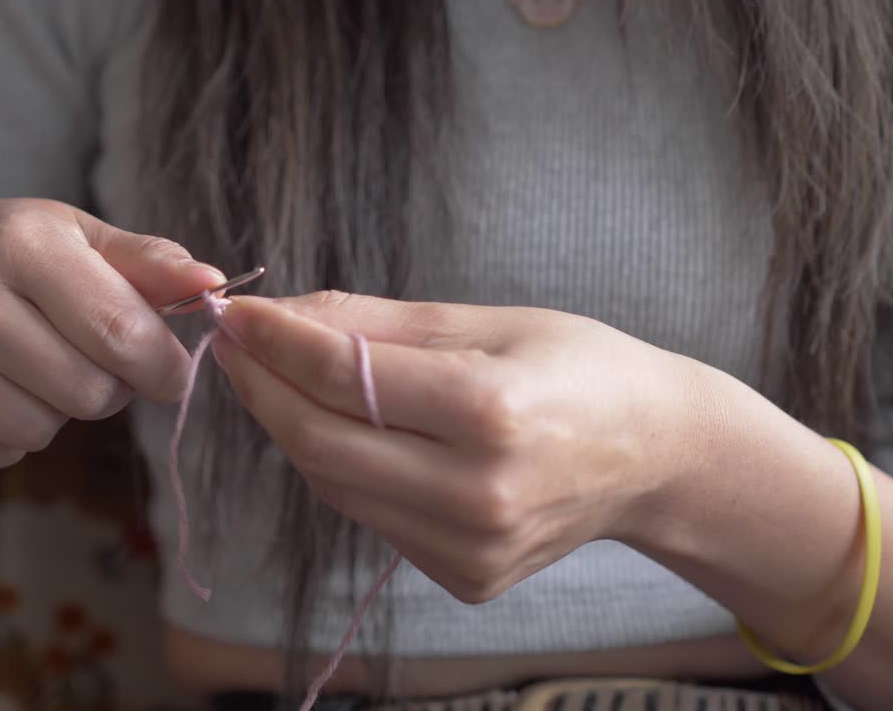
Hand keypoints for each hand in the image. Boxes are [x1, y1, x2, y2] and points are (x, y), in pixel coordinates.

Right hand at [0, 198, 223, 473]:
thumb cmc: (12, 254)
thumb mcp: (80, 240)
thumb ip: (150, 264)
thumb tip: (212, 284)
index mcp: (17, 242)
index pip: (120, 334)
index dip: (162, 368)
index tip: (167, 371)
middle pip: (83, 394)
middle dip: (107, 389)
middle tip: (89, 362)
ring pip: (34, 431)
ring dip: (54, 414)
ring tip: (36, 371)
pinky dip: (2, 439)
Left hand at [211, 292, 706, 602]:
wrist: (654, 454)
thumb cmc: (577, 369)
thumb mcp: (483, 322)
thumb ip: (373, 323)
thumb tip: (278, 316)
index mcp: (492, 412)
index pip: (344, 376)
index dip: (276, 341)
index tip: (237, 314)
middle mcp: (480, 493)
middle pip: (322, 443)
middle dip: (264, 390)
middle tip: (238, 346)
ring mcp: (472, 548)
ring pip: (336, 486)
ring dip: (297, 429)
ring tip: (286, 379)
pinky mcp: (466, 579)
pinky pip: (371, 516)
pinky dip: (345, 470)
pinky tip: (352, 432)